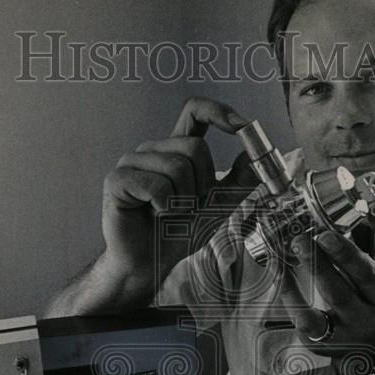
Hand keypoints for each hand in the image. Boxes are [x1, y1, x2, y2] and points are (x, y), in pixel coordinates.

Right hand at [101, 97, 255, 296]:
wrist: (150, 263)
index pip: (195, 111)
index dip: (219, 112)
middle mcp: (153, 150)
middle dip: (203, 184)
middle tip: (189, 206)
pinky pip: (157, 186)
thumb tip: (257, 155)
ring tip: (169, 213)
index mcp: (175, 150)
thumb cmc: (177, 234)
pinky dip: (164, 207)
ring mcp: (132, 162)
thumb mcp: (218, 205)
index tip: (242, 127)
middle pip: (194, 146)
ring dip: (183, 200)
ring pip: (177, 166)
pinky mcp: (117, 180)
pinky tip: (154, 216)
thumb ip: (238, 181)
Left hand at [277, 228, 374, 368]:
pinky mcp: (319, 343)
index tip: (326, 235)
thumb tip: (355, 219)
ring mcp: (340, 334)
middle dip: (318, 266)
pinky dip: (288, 299)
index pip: (366, 274)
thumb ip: (365, 253)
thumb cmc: (372, 305)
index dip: (346, 254)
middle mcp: (362, 318)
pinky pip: (301, 322)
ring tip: (281, 260)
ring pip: (315, 315)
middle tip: (300, 241)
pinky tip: (279, 277)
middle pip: (339, 293)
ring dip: (296, 287)